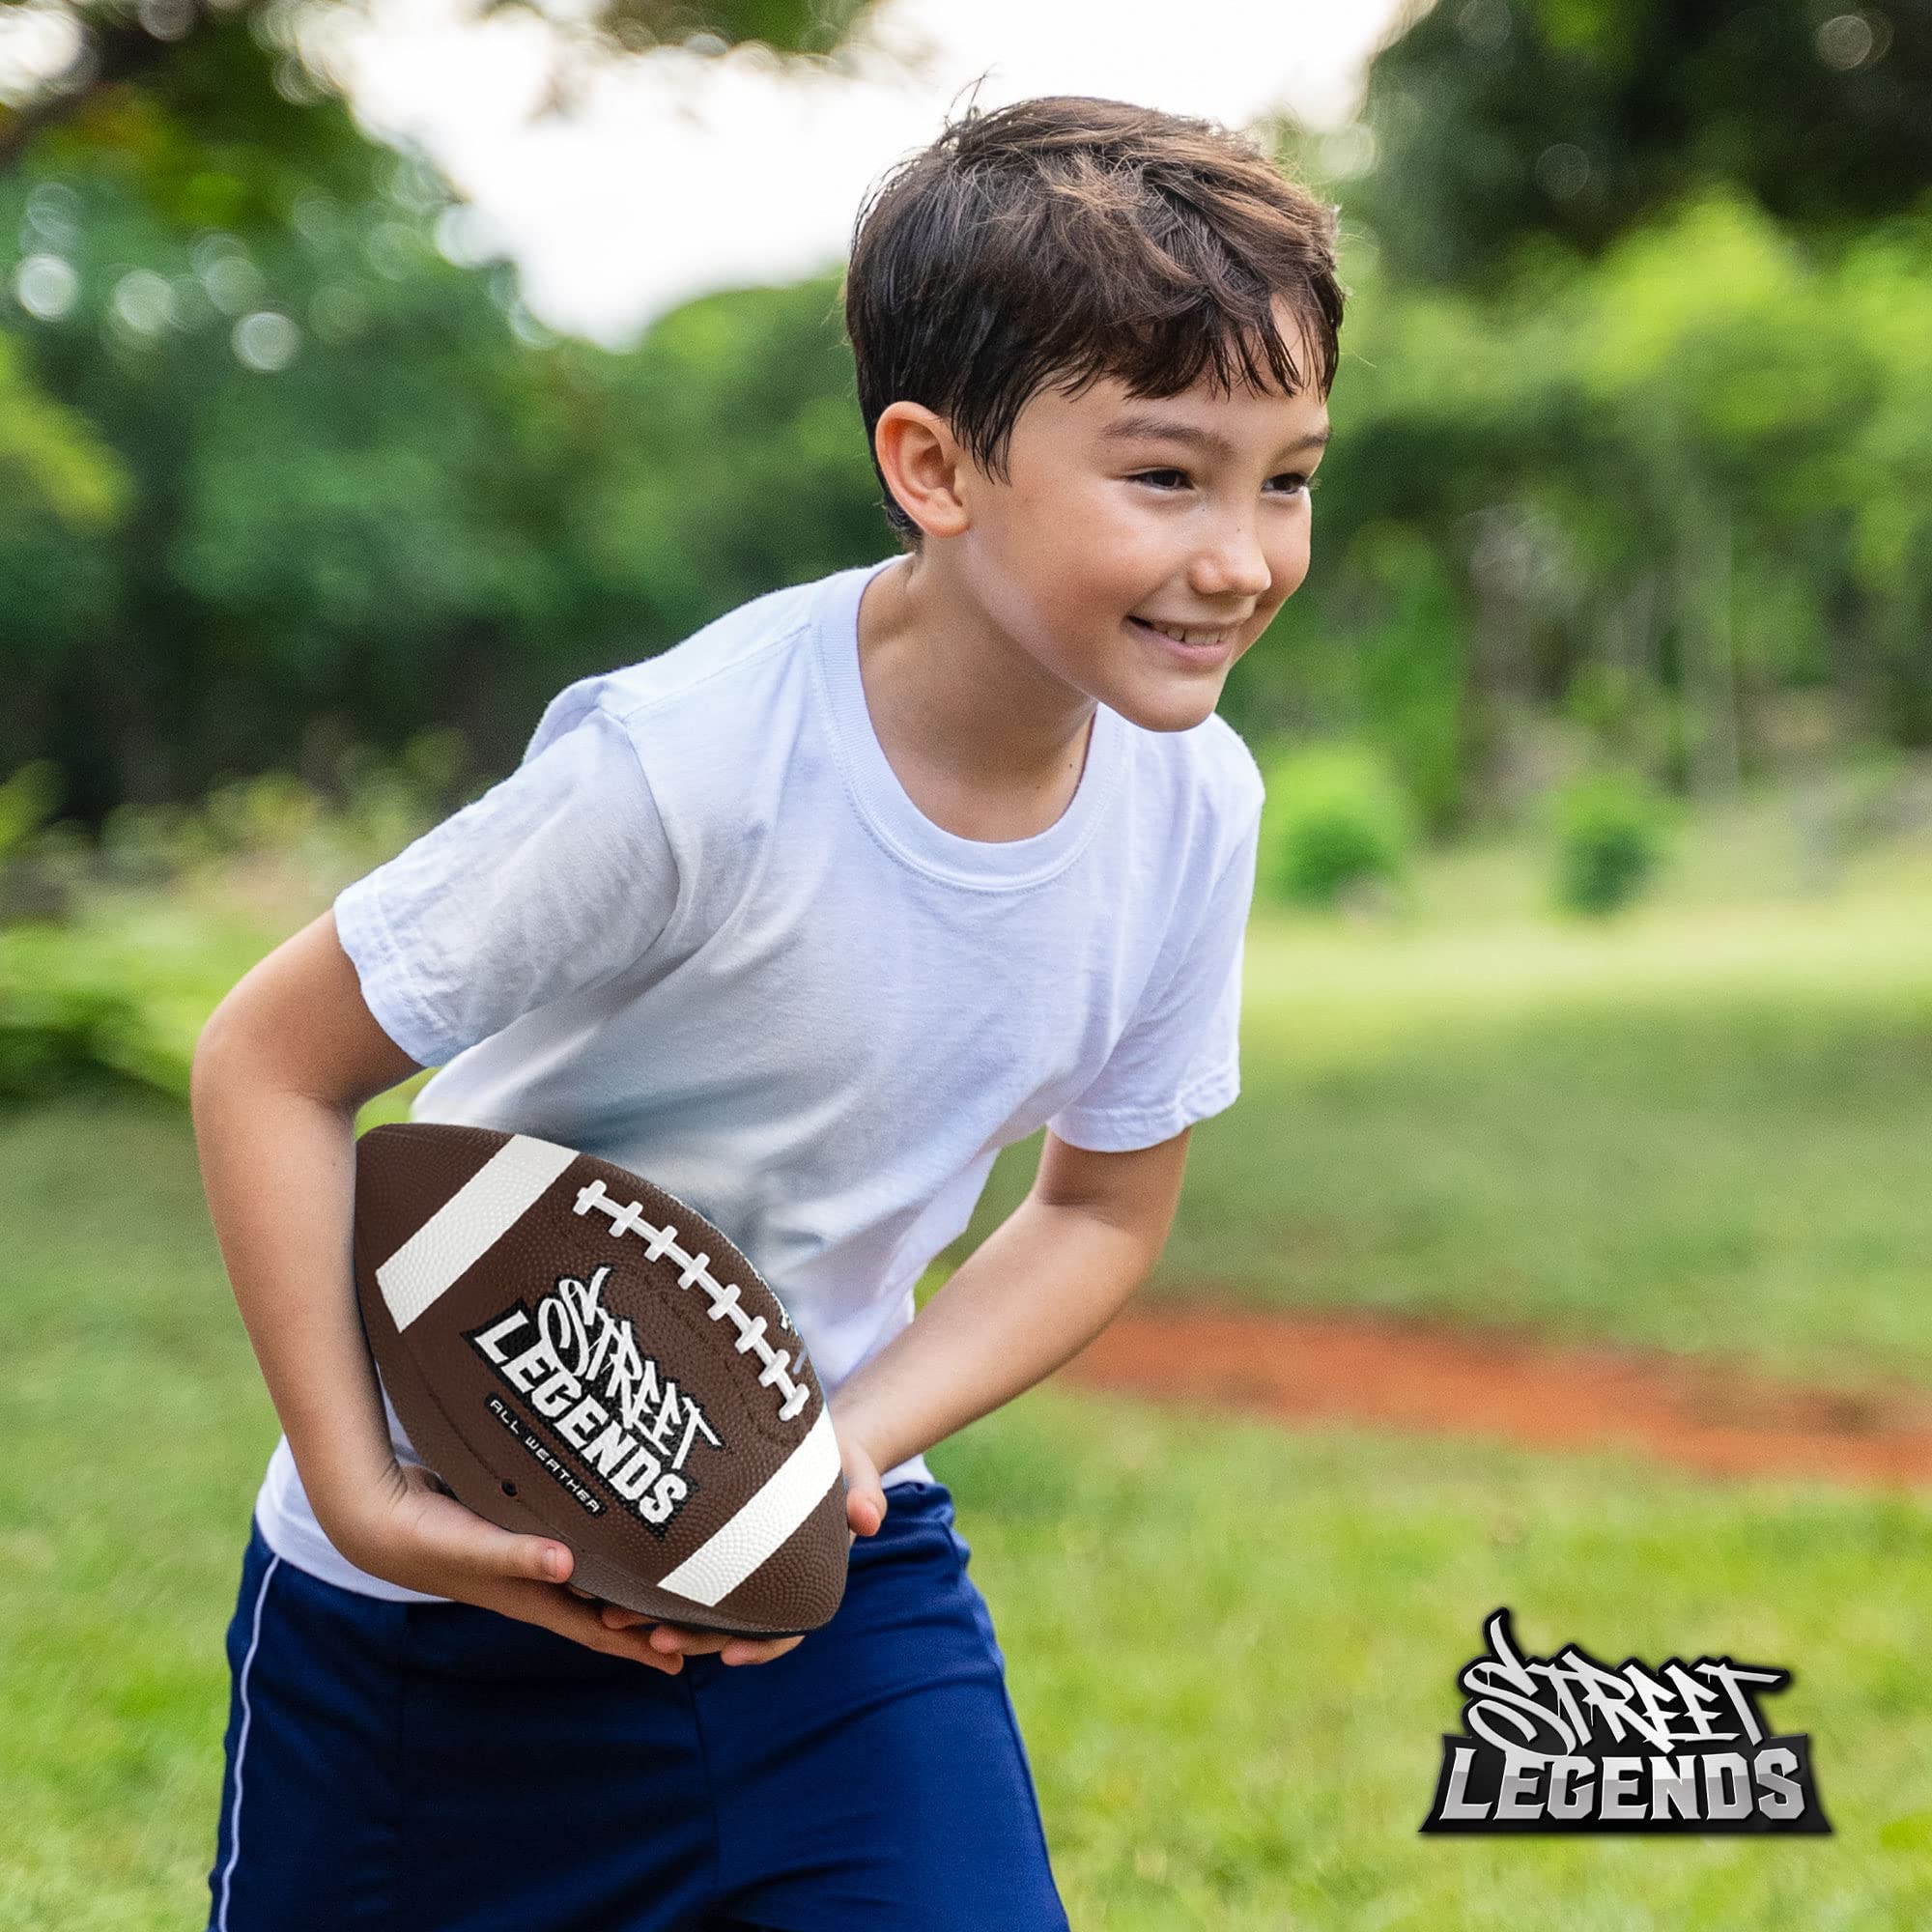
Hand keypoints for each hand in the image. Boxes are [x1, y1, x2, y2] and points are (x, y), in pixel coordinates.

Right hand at [324, 1457, 690, 1673]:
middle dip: (645, 1621)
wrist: (379, 1518)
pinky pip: (575, 1547)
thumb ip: (516, 1555)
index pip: (596, 1630)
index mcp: (531, 1598)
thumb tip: (566, 1565)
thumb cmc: (425, 1537)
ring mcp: (528, 1562)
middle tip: (696, 1622)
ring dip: (627, 1587)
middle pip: (602, 1612)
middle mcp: (536, 1585)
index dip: (638, 1647)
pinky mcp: (522, 1533)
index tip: (682, 1661)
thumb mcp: (473, 1545)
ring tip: (670, 1581)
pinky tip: (619, 1531)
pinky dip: (602, 1549)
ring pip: (591, 1582)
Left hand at [598, 1406, 889, 1665]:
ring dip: (655, 1620)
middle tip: (652, 1639)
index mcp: (805, 1579)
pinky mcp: (707, 1550)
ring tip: (613, 1617)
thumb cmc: (837, 1457)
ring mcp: (734, 1571)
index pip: (787, 1627)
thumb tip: (869, 1518)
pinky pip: (678, 1578)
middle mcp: (765, 1585)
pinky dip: (648, 1587)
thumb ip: (867, 1491)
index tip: (730, 1654)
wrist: (813, 1445)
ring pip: (694, 1609)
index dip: (761, 1645)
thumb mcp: (858, 1467)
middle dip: (690, 1637)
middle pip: (727, 1626)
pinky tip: (611, 1585)